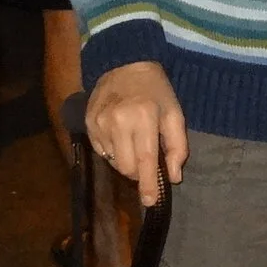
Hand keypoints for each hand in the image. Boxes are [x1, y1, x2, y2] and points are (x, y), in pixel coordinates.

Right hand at [84, 62, 187, 206]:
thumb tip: (174, 177)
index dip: (148, 184)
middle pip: (127, 167)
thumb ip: (177, 145)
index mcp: (144, 117)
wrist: (124, 64)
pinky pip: (102, 152)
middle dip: (139, 171)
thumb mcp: (174, 112)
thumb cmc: (155, 90)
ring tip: (133, 141)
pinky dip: (113, 151)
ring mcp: (100, 123)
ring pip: (114, 162)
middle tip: (147, 157)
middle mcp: (118, 121)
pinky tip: (119, 135)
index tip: (151, 202)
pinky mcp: (88, 125)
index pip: (146, 159)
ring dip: (126, 161)